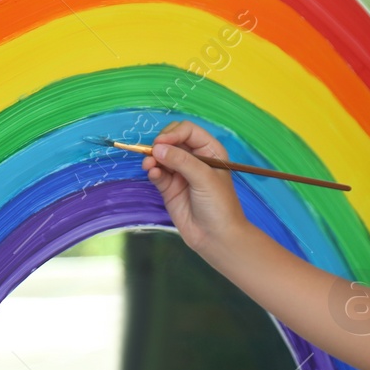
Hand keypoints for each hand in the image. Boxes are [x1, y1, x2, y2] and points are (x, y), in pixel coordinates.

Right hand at [141, 120, 248, 250]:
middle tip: (153, 152)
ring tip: (149, 165)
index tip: (161, 143)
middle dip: (161, 144)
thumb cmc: (219, 205)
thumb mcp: (204, 178)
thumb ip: (181, 161)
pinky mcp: (169, 188)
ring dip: (153, 158)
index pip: (188, 131)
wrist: (217, 237)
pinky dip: (153, 171)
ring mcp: (181, 173)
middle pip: (172, 140)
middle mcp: (194, 159)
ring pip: (161, 156)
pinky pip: (157, 173)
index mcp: (209, 150)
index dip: (173, 133)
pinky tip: (153, 174)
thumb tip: (157, 148)